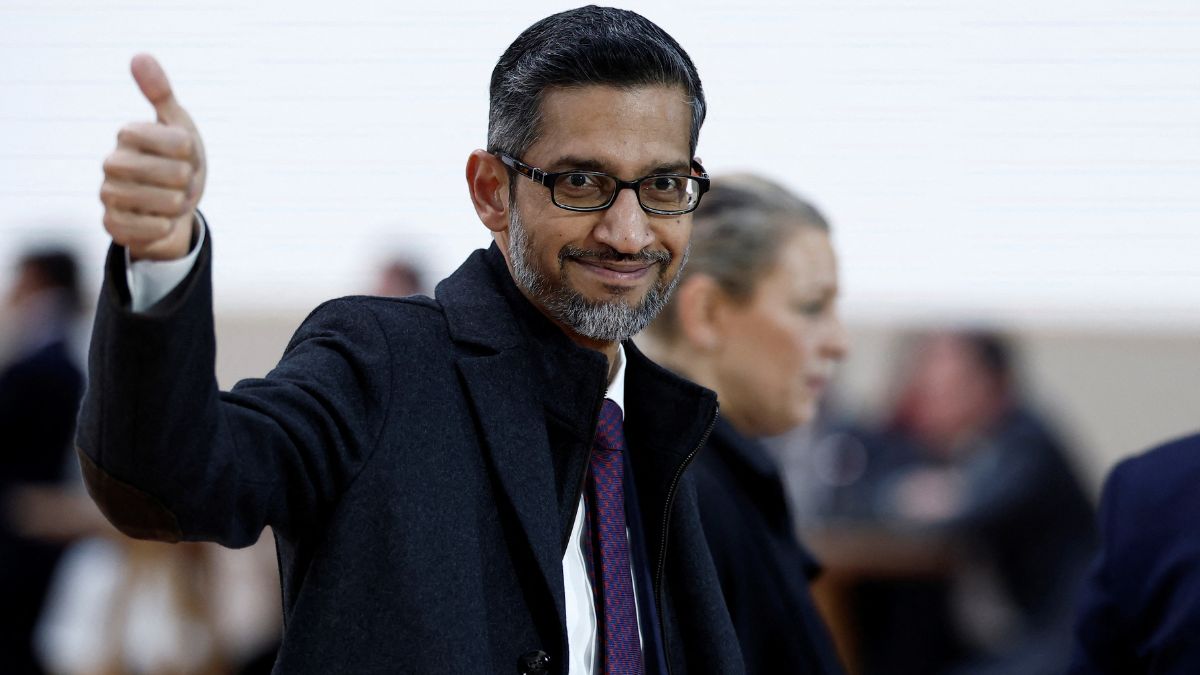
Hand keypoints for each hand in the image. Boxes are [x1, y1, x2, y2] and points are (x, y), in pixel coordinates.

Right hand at [100, 54, 206, 260]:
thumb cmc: (179, 161)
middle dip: (185, 180)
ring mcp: (109, 195)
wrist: (174, 207)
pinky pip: (146, 230)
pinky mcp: (112, 225)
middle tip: (184, 181)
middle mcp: (112, 163)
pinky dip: (164, 227)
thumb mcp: (179, 126)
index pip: (168, 139)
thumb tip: (139, 56)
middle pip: (165, 173)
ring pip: (157, 202)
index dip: (186, 150)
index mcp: (129, 135)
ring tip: (176, 200)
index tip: (186, 153)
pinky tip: (164, 220)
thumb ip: (161, 93)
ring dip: (177, 204)